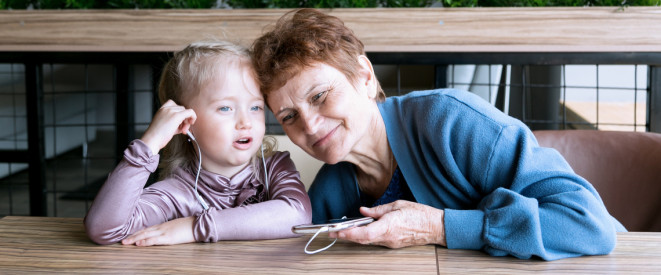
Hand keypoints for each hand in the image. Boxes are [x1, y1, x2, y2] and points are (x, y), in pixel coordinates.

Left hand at [121, 216, 195, 245]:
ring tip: (126, 242)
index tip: (129, 236)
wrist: (198, 225)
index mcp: (163, 226)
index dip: (137, 233)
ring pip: (146, 235)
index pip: (147, 229)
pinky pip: (154, 240)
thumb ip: (169, 230)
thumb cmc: (189, 227)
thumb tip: (165, 234)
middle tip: (122, 241)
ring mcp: (164, 232)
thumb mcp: (176, 227)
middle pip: (144, 231)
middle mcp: (161, 228)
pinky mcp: (168, 237)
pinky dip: (145, 241)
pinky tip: (139, 244)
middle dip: (132, 236)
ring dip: (135, 239)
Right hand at [140, 100, 196, 154]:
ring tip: (183, 130)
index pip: (174, 105)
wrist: (152, 140)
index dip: (179, 113)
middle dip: (184, 119)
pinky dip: (193, 117)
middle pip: (181, 109)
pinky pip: (190, 112)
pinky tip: (190, 124)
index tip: (179, 122)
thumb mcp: (165, 126)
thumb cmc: (157, 136)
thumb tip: (185, 124)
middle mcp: (166, 108)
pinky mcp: (176, 116)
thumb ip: (174, 122)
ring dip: (187, 121)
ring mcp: (171, 111)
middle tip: (183, 129)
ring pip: (186, 111)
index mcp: (161, 110)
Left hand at [328, 200, 445, 247]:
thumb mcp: (397, 205)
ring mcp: (390, 243)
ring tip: (341, 231)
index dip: (348, 233)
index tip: (336, 231)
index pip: (364, 233)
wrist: (436, 227)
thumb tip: (363, 211)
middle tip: (332, 232)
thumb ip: (378, 210)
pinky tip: (359, 231)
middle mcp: (388, 237)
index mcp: (389, 226)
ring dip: (354, 236)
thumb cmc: (420, 214)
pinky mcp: (393, 244)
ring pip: (367, 242)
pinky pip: (375, 241)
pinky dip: (364, 236)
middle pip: (362, 240)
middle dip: (345, 236)